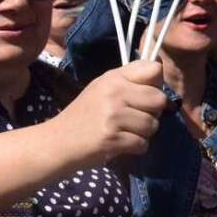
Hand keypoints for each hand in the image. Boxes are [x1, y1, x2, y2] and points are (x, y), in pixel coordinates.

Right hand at [45, 57, 168, 166]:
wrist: (56, 143)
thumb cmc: (84, 116)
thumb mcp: (103, 88)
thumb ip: (130, 80)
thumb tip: (161, 69)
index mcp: (113, 77)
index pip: (154, 69)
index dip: (156, 85)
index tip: (145, 96)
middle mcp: (114, 92)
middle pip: (159, 99)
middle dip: (153, 113)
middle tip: (134, 119)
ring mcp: (113, 115)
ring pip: (153, 125)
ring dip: (143, 133)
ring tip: (123, 132)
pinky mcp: (112, 138)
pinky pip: (143, 144)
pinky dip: (135, 148)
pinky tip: (120, 144)